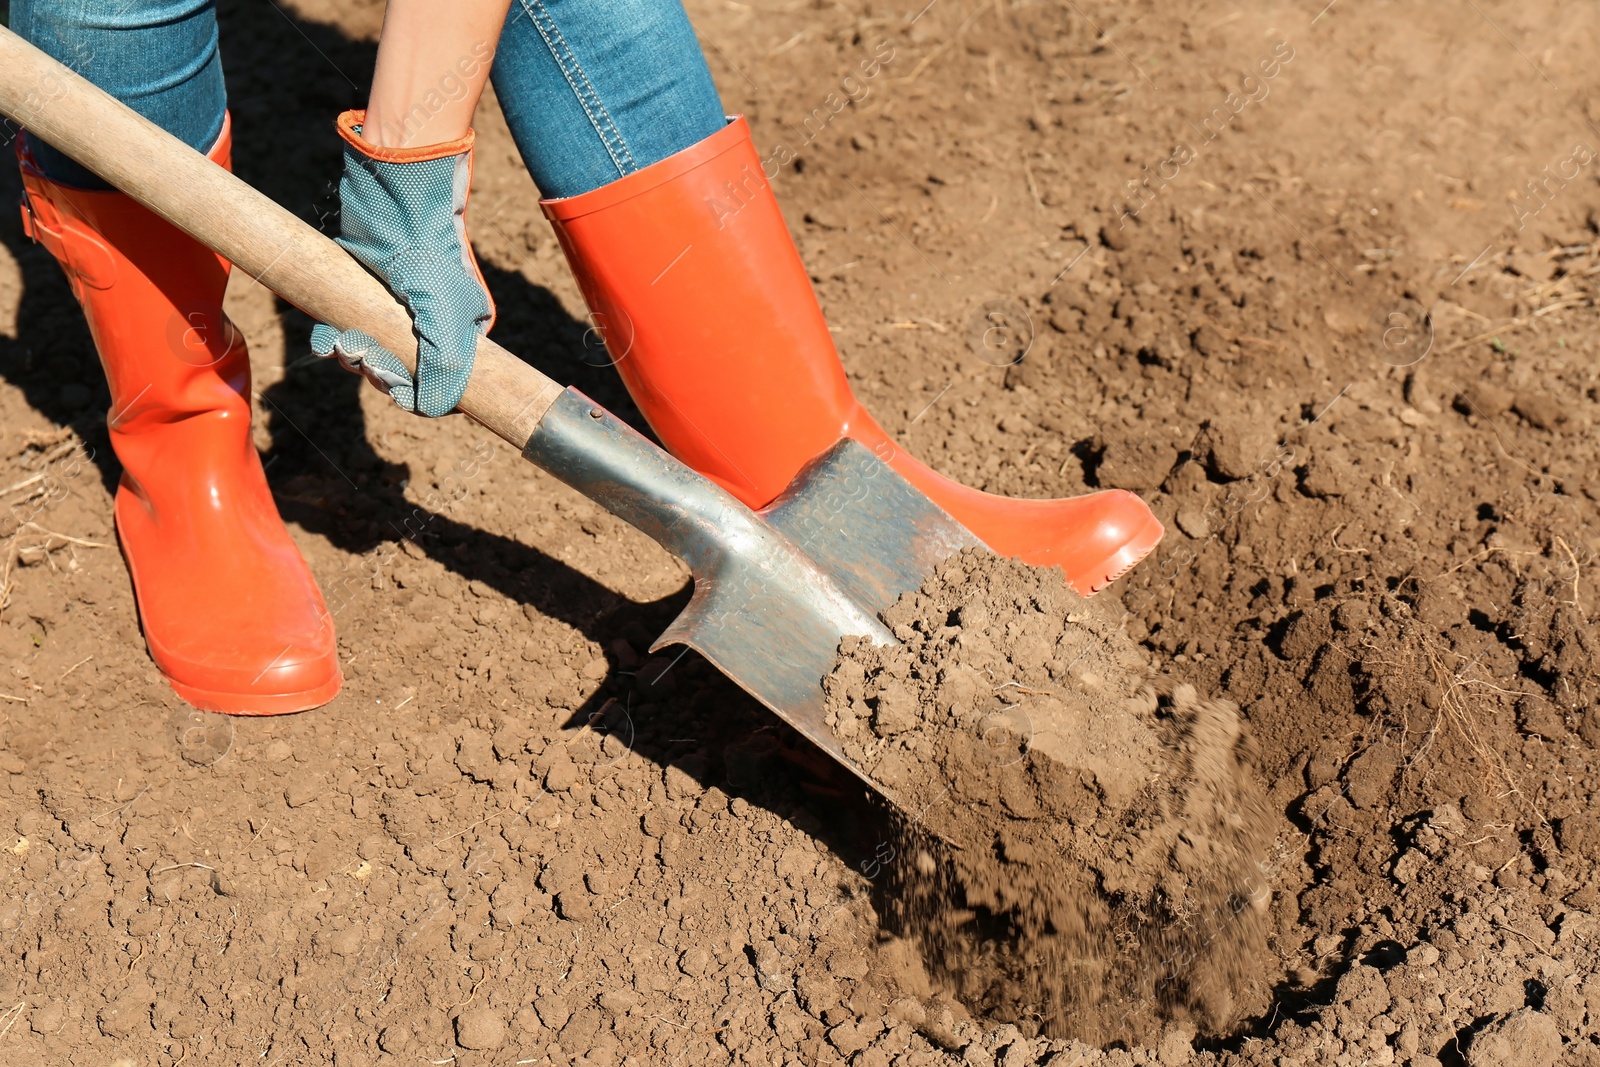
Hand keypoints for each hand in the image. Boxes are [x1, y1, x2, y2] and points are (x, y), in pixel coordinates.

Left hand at [311, 110, 494, 416]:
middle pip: (402, 375)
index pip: (442, 388)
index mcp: (464, 336)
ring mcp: (397, 314)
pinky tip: (325, 334)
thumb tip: (431, 410)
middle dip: (376, 371)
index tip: (391, 384)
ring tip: (341, 340)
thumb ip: (446, 368)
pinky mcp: (363, 298)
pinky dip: (332, 340)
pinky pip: (346, 335)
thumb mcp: (445, 315)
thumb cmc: (426, 253)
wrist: (391, 196)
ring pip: (371, 357)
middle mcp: (433, 328)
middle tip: (360, 354)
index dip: (414, 394)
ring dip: (351, 356)